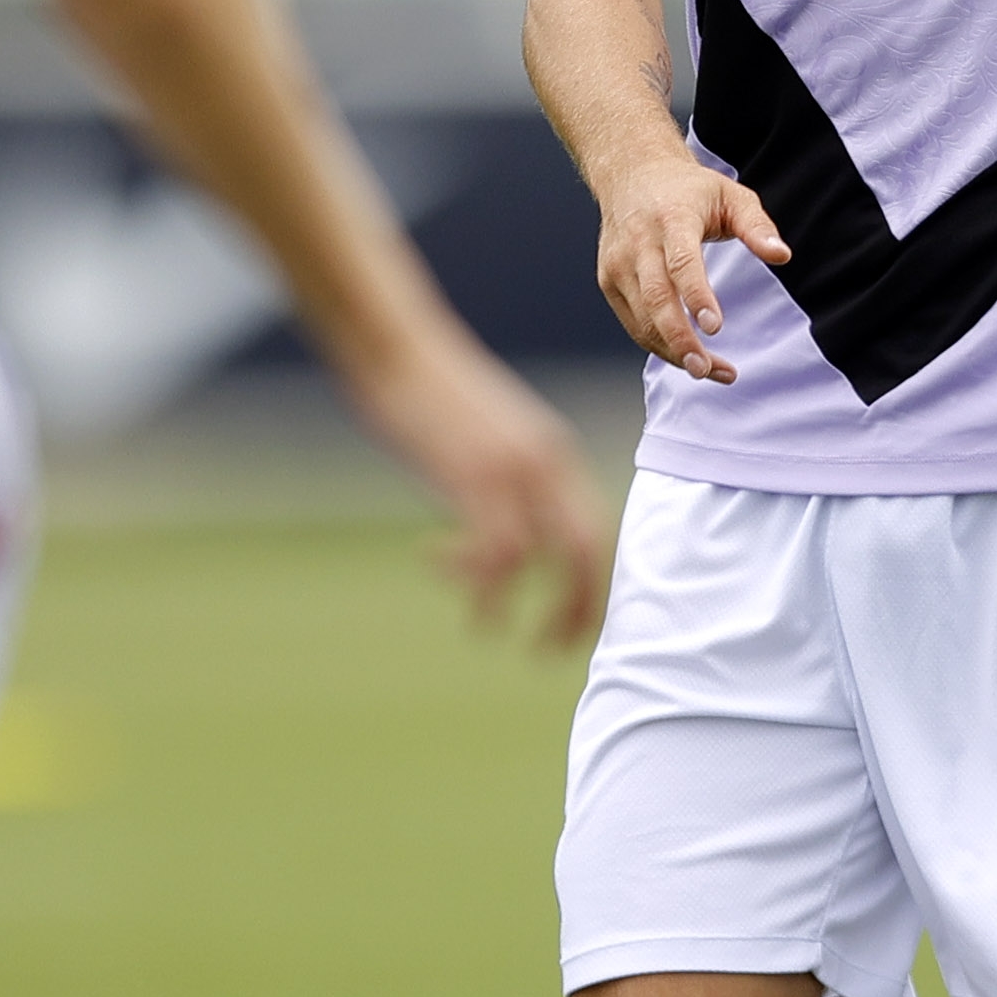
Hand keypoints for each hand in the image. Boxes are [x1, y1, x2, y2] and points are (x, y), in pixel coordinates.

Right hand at [341, 323, 609, 646]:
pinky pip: (481, 544)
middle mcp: (544, 463)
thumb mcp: (493, 436)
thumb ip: (513, 477)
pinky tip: (433, 561)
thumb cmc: (437, 393)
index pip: (595, 532)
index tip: (573, 623)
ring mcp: (507, 468)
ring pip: (528, 558)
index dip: (590, 586)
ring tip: (482, 627)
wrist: (401, 346)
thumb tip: (512, 531)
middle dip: (573, 608)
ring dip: (504, 602)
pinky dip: (465, 572)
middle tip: (549, 649)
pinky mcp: (466, 474)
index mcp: (555, 454)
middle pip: (583, 552)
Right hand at [589, 149, 788, 383]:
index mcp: (671, 219)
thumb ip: (757, 225)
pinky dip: (658, 344)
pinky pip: (634, 322)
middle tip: (706, 369)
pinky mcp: (609, 281)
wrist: (632, 174)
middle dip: (680, 338)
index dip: (697, 297)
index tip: (716, 328)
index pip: (682, 263)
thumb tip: (782, 255)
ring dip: (673, 350)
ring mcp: (619, 264)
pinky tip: (685, 356)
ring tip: (708, 371)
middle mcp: (639, 243)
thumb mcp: (731, 195)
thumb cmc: (690, 190)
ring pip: (642, 318)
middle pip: (657, 298)